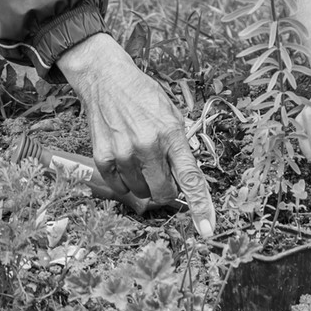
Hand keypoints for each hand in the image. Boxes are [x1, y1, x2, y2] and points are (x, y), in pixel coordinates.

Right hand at [57, 33, 215, 237]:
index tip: (208, 229)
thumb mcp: (172, 115)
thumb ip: (180, 148)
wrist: (106, 81)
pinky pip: (120, 188)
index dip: (200, 206)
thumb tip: (186, 182)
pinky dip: (126, 181)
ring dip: (146, 183)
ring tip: (141, 157)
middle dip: (168, 189)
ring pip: (142, 193)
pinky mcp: (102, 158)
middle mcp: (147, 146)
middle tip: (163, 170)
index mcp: (171, 134)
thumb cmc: (144, 98)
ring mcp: (123, 153)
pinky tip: (126, 159)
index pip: (190, 178)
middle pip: (164, 193)